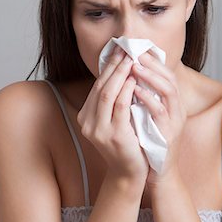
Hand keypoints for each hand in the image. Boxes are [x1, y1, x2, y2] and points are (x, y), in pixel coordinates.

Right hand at [77, 46, 148, 183]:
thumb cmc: (127, 143)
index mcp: (87, 116)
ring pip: (107, 93)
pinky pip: (119, 106)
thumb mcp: (116, 120)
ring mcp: (98, 129)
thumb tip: (124, 73)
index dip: (108, 67)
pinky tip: (134, 79)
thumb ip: (115, 101)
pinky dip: (126, 90)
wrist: (129, 173)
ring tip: (131, 59)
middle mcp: (88, 122)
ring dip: (120, 73)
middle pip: (100, 86)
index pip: (97, 86)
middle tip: (126, 49)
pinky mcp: (114, 135)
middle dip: (114, 65)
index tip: (119, 51)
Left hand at [131, 51, 186, 184]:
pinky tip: (134, 90)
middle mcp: (177, 109)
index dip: (154, 60)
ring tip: (134, 65)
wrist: (156, 173)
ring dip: (151, 76)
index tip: (137, 49)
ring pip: (168, 90)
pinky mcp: (169, 134)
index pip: (167, 75)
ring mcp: (175, 122)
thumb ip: (144, 98)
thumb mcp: (148, 116)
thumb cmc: (149, 143)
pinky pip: (160, 111)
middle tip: (135, 52)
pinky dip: (148, 98)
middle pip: (170, 78)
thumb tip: (129, 77)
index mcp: (173, 104)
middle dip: (152, 63)